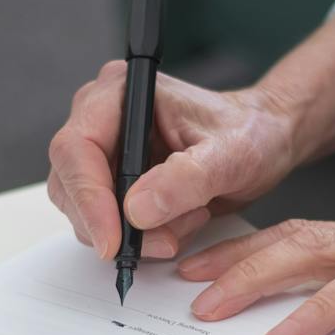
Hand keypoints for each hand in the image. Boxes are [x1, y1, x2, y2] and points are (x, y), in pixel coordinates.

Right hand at [46, 64, 300, 260]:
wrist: (264, 141)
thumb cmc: (249, 133)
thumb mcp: (231, 155)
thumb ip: (186, 179)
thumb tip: (136, 210)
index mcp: (119, 92)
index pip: (76, 148)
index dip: (89, 198)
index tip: (113, 240)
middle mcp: (101, 119)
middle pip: (71, 183)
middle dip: (113, 223)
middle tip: (165, 241)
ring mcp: (104, 152)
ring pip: (85, 210)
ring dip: (133, 234)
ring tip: (189, 218)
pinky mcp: (113, 182)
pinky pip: (106, 223)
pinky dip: (141, 237)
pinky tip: (180, 222)